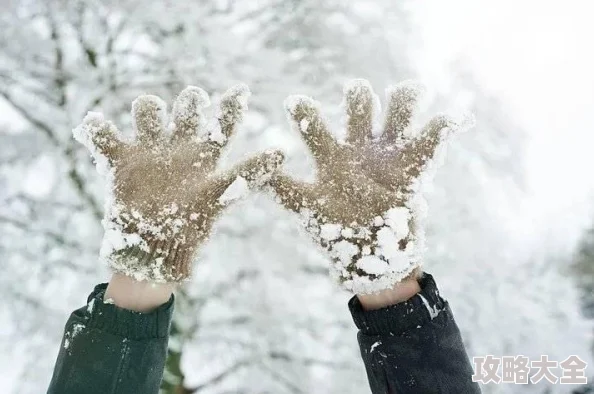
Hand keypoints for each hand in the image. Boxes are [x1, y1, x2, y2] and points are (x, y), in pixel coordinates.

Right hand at [74, 84, 283, 281]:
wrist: (152, 251)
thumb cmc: (190, 227)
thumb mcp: (222, 196)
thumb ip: (248, 173)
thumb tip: (282, 153)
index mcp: (204, 157)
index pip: (222, 124)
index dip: (231, 106)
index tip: (240, 90)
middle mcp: (178, 148)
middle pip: (184, 109)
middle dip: (189, 101)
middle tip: (194, 104)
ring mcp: (148, 152)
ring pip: (147, 112)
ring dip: (148, 109)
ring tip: (151, 118)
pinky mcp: (119, 162)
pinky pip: (102, 136)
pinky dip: (97, 130)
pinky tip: (99, 129)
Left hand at [269, 80, 470, 293]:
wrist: (372, 258)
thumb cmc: (337, 233)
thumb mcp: (308, 210)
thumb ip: (286, 191)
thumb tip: (254, 176)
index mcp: (332, 156)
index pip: (317, 128)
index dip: (307, 113)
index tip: (296, 103)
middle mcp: (360, 149)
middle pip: (360, 110)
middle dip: (359, 99)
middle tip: (356, 94)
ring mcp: (388, 156)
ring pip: (397, 116)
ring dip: (402, 102)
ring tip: (406, 91)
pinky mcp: (414, 170)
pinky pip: (430, 144)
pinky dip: (441, 129)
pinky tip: (449, 119)